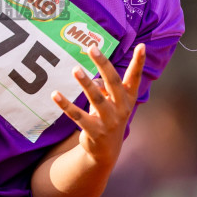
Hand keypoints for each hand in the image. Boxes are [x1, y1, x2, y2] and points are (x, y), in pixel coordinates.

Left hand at [51, 44, 145, 166]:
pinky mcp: (94, 131)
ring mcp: (109, 121)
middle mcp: (122, 108)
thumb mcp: (111, 102)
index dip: (139, 62)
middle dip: (103, 64)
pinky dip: (65, 105)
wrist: (106, 151)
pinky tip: (55, 94)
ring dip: (85, 83)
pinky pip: (77, 116)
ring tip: (75, 69)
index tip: (141, 45)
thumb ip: (104, 87)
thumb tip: (91, 78)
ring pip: (96, 98)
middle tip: (93, 48)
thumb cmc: (109, 117)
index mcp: (128, 98)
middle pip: (113, 83)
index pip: (135, 77)